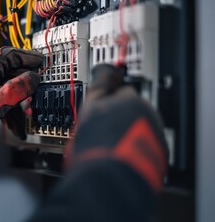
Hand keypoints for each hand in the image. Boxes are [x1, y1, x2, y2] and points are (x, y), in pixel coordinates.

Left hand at [0, 47, 42, 191]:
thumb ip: (16, 89)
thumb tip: (32, 78)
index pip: (9, 55)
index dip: (27, 58)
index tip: (40, 62)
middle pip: (9, 74)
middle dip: (25, 85)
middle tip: (37, 91)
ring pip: (5, 91)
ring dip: (18, 102)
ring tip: (27, 113)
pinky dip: (9, 112)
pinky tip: (16, 124)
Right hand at [66, 64, 167, 190]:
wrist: (110, 179)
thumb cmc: (98, 144)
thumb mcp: (89, 109)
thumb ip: (99, 86)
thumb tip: (105, 69)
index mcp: (131, 100)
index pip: (121, 89)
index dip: (109, 97)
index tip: (104, 103)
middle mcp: (147, 113)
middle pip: (132, 108)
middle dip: (120, 115)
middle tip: (103, 128)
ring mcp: (154, 133)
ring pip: (140, 125)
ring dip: (129, 130)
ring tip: (111, 144)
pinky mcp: (158, 152)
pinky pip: (147, 142)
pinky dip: (136, 145)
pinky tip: (121, 153)